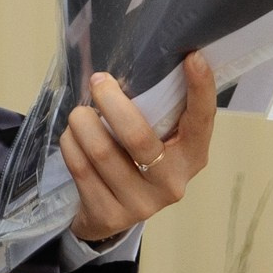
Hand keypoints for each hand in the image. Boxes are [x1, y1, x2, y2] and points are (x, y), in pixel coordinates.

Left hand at [63, 57, 215, 243]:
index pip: (201, 121)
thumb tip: (143, 60)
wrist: (110, 213)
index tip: (192, 57)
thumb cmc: (135, 159)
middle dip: (111, 102)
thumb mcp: (157, 138)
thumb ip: (156, 111)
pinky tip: (72, 137)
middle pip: (137, 137)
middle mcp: (172, 183)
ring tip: (79, 114)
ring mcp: (141, 204)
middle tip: (98, 81)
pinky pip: (81, 168)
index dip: (200, 90)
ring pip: (101, 151)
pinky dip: (70, 144)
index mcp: (191, 157)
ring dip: (82, 122)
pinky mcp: (109, 215)